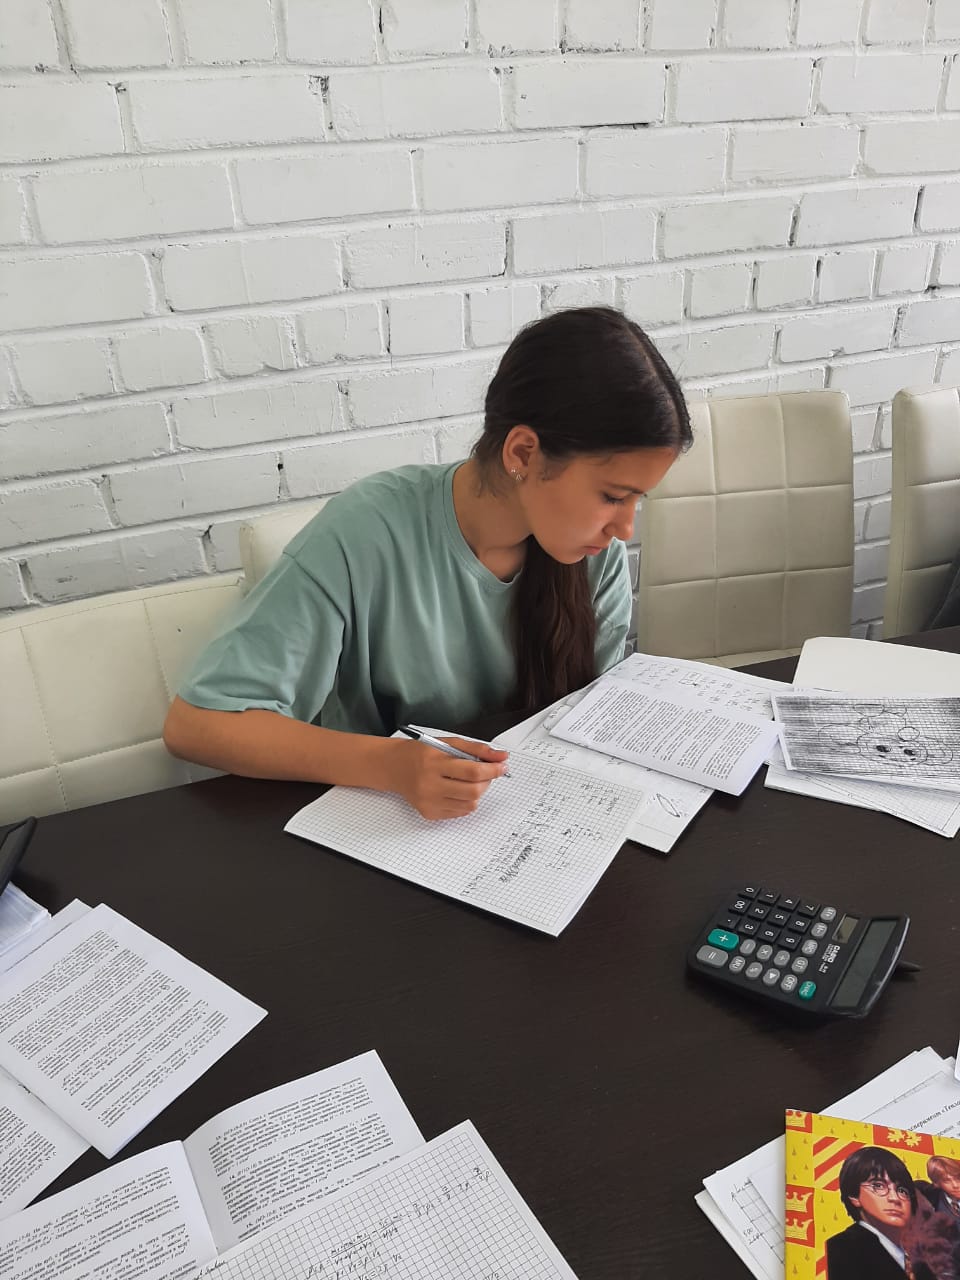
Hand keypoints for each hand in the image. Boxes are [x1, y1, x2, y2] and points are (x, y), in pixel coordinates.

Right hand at [387, 737, 508, 819]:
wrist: (394, 767)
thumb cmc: (422, 753)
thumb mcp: (449, 743)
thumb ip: (477, 749)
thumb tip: (502, 757)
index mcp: (434, 763)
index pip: (472, 771)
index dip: (492, 770)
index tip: (502, 766)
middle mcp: (429, 784)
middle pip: (473, 791)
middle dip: (487, 782)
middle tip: (486, 774)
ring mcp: (428, 802)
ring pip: (469, 805)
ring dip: (477, 793)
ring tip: (470, 781)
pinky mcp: (429, 813)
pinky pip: (459, 812)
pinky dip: (465, 801)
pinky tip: (457, 790)